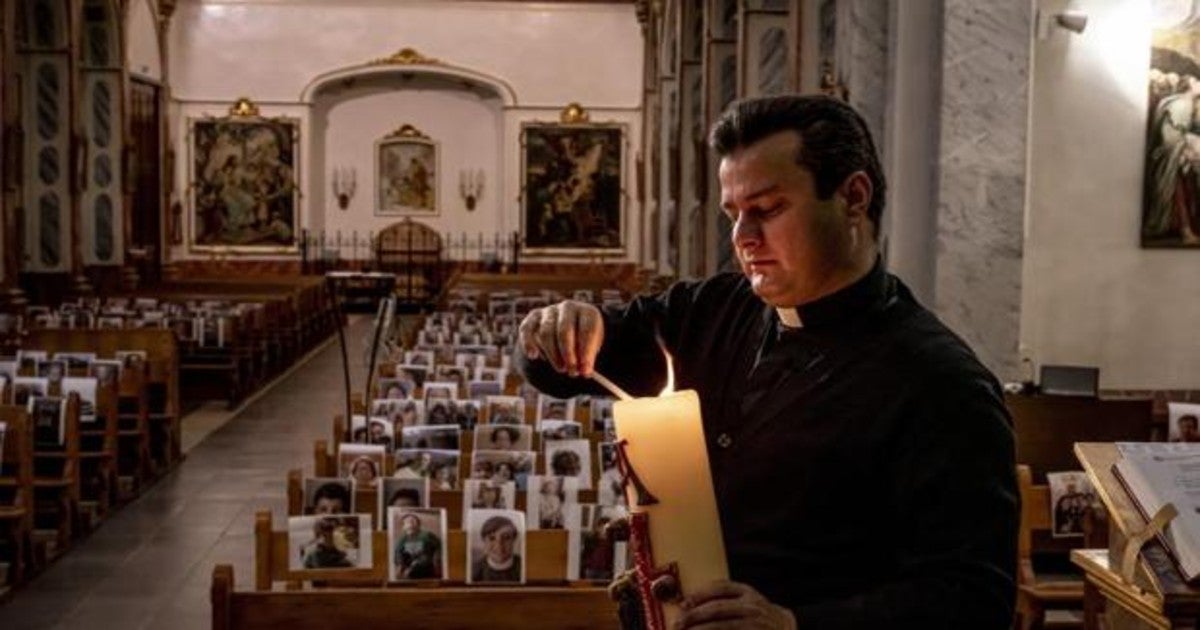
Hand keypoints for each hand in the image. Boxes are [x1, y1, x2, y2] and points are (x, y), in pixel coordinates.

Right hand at [518, 300, 603, 376]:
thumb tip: (583, 371)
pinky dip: (528, 343)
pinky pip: (527, 329)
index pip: (588, 330)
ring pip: (546, 333)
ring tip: (561, 369)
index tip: (585, 370)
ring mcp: (550, 310)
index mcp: (588, 313)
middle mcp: (569, 308)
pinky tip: (533, 356)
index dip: (586, 351)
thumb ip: (587, 359)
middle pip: (565, 330)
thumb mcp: (590, 350)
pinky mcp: (533, 316)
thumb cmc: (583, 343)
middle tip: (572, 372)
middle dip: (568, 354)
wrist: (568, 332)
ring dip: (553, 354)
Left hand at [674, 581, 795, 629]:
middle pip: (718, 608)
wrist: (788, 628)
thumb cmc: (760, 615)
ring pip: (723, 625)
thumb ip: (726, 600)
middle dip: (695, 615)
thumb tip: (690, 604)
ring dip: (702, 629)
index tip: (683, 603)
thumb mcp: (747, 601)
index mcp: (747, 592)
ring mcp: (756, 623)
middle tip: (678, 623)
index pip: (720, 587)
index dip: (700, 594)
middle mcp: (752, 606)